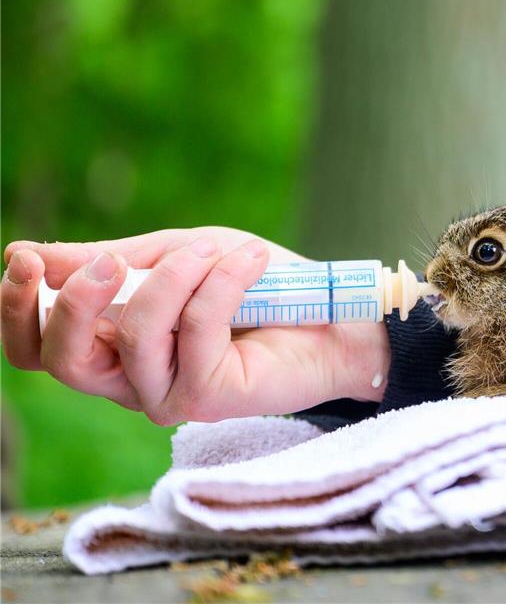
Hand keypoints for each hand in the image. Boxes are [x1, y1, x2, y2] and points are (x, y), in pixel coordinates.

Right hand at [1, 227, 389, 423]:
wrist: (332, 316)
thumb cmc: (256, 285)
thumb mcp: (180, 257)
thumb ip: (114, 262)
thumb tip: (28, 255)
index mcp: (114, 346)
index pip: (38, 348)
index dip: (17, 310)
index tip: (23, 261)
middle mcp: (133, 380)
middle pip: (63, 361)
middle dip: (73, 303)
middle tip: (108, 262)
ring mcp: (170, 395)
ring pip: (134, 339)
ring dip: (172, 278)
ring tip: (213, 250)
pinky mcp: (211, 397)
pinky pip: (196, 330)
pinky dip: (219, 283)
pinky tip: (249, 262)